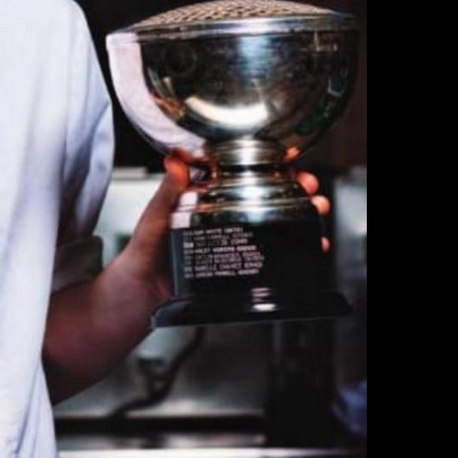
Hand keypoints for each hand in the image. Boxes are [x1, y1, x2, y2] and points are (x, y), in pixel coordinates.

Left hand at [124, 158, 333, 298]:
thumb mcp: (155, 217)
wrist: (142, 294)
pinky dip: (296, 250)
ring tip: (315, 212)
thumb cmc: (143, 252)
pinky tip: (311, 246)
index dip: (268, 168)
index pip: (241, 176)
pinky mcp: (239, 266)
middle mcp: (222, 217)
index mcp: (204, 199)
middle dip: (295, 190)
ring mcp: (233, 241)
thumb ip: (166, 192)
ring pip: (275, 224)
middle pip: (267, 198)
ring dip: (301, 216)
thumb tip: (175, 162)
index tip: (289, 165)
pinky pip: (271, 255)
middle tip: (310, 190)